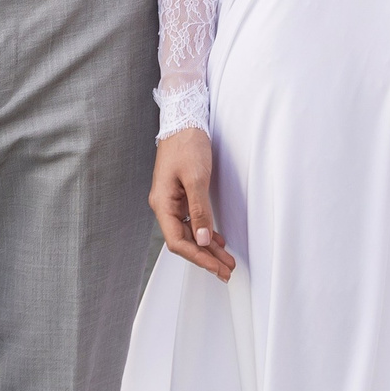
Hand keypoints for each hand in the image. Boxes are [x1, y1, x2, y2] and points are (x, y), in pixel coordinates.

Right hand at [149, 127, 234, 279]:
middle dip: (205, 257)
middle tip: (226, 271)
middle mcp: (165, 205)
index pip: (177, 241)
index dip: (197, 257)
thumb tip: (203, 239)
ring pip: (190, 231)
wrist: (183, 119)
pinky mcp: (181, 194)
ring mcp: (173, 201)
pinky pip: (192, 220)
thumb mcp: (196, 177)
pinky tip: (216, 240)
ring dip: (208, 247)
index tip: (216, 267)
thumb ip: (200, 210)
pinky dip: (205, 231)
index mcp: (163, 204)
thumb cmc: (186, 144)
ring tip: (226, 261)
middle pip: (184, 240)